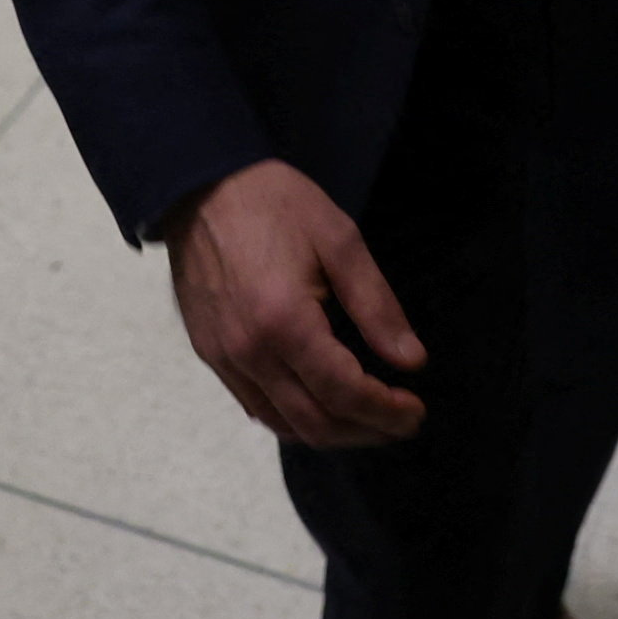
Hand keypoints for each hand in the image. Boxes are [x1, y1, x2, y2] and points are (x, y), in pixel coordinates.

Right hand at [162, 160, 425, 447]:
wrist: (200, 186)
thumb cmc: (275, 203)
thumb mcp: (340, 239)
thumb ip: (376, 305)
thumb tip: (412, 361)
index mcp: (284, 322)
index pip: (344, 393)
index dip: (386, 412)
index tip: (417, 412)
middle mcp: (249, 352)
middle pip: (315, 422)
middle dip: (365, 431)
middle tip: (401, 422)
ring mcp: (223, 358)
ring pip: (283, 424)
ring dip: (332, 432)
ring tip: (369, 419)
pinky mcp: (209, 354)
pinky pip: (256, 406)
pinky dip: (294, 418)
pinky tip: (322, 403)